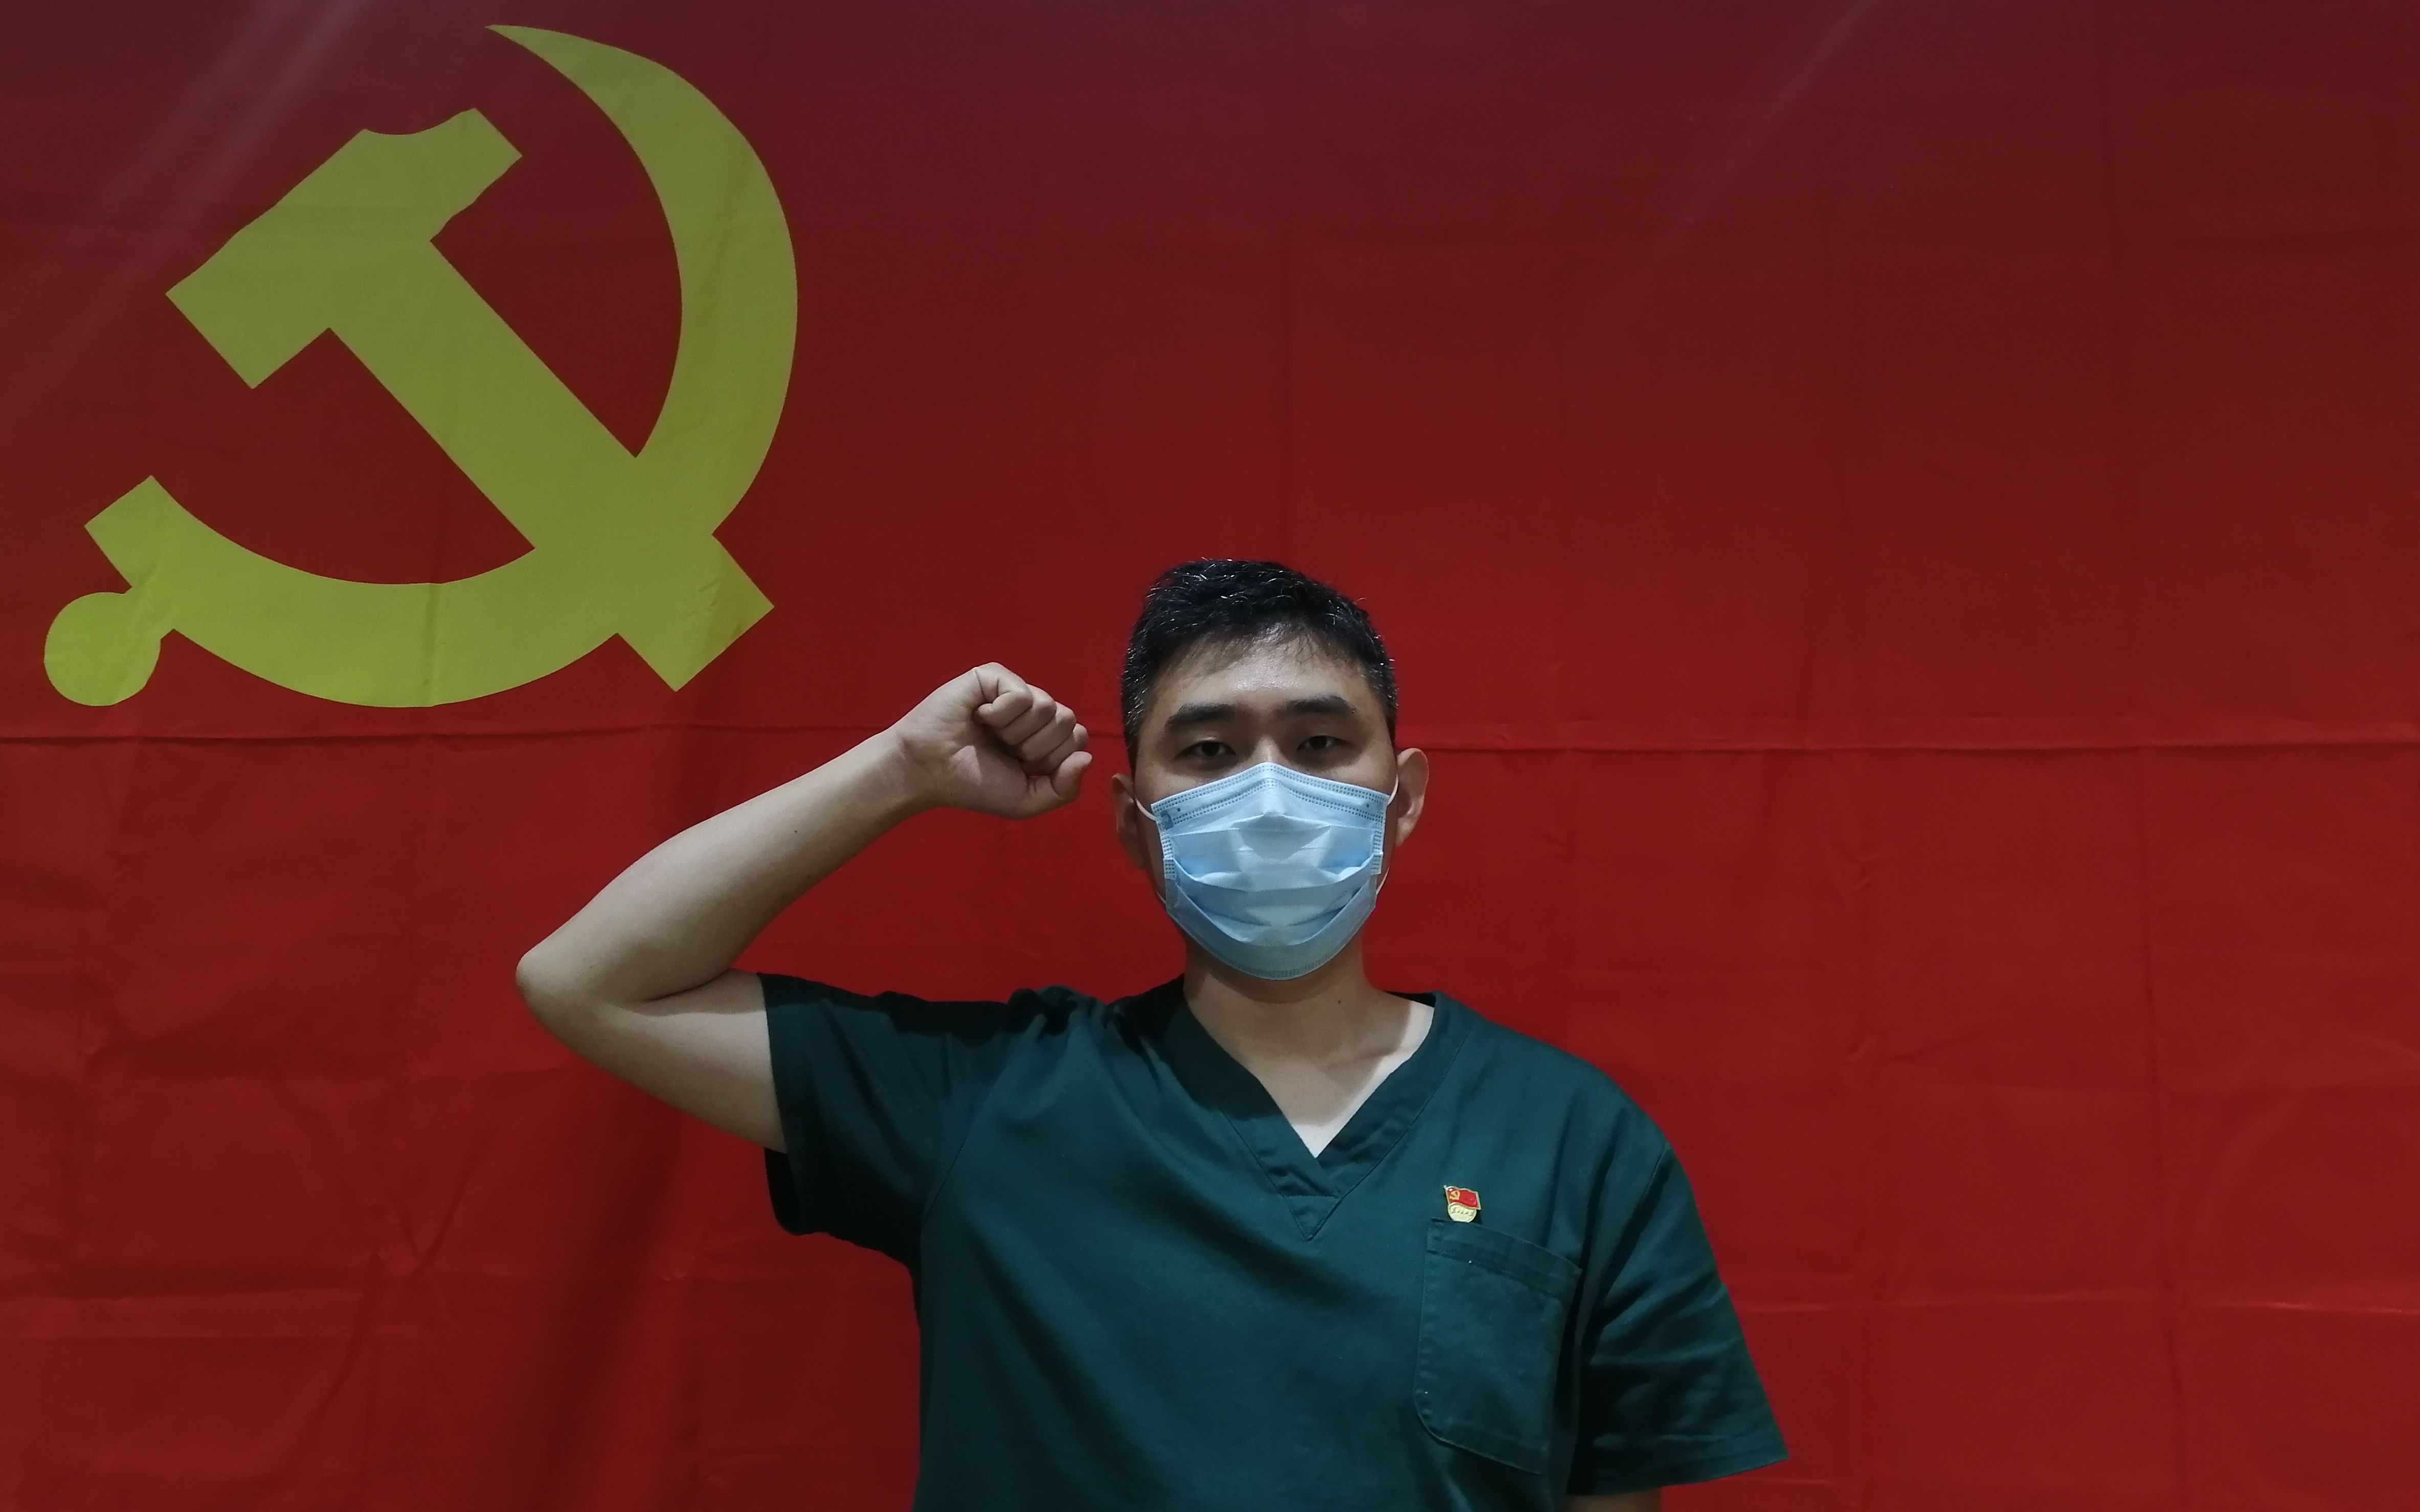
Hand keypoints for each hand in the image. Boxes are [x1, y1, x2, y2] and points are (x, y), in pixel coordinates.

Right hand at [886, 663, 1092, 818]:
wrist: (928, 771)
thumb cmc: (974, 785)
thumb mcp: (1026, 801)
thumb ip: (1064, 788)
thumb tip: (1087, 757)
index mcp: (1046, 738)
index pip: (1078, 739)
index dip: (1051, 760)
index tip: (1021, 767)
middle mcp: (1035, 712)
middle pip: (1067, 721)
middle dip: (1035, 748)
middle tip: (1003, 751)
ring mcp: (1015, 691)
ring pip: (1048, 707)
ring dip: (1016, 733)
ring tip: (990, 735)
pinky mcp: (994, 677)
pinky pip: (1022, 694)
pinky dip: (1000, 715)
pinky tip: (979, 717)